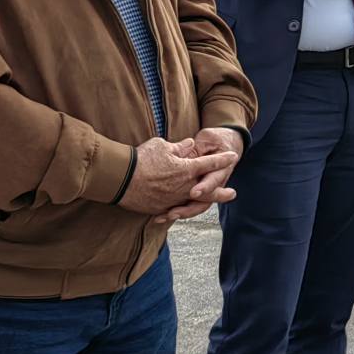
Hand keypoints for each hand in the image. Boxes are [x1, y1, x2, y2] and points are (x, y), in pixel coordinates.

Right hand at [119, 136, 239, 219]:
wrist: (120, 179)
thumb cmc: (141, 159)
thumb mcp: (162, 146)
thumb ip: (179, 147)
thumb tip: (190, 145)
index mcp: (187, 170)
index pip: (210, 163)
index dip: (222, 159)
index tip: (233, 156)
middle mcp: (184, 187)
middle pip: (208, 190)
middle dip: (221, 192)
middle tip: (232, 194)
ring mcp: (173, 200)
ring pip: (192, 202)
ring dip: (202, 202)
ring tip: (209, 204)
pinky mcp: (160, 208)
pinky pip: (174, 209)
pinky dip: (180, 209)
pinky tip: (183, 209)